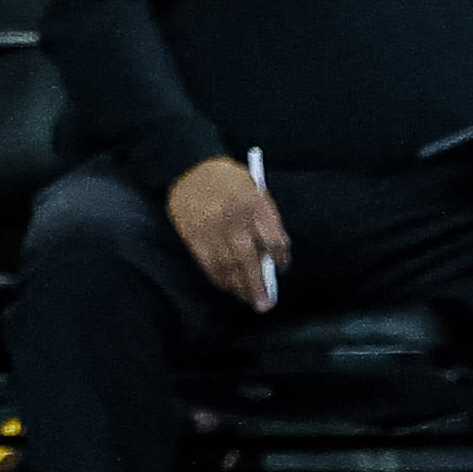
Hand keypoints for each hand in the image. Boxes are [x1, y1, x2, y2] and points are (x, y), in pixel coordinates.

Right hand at [168, 158, 290, 309]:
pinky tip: (228, 286)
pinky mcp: (195, 237)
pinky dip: (220, 280)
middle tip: (266, 304)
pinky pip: (210, 266)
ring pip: (229, 268)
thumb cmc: (228, 181)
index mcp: (255, 204)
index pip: (274, 240)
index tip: (281, 266)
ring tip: (248, 299)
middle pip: (251, 261)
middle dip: (259, 286)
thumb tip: (272, 254)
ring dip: (240, 288)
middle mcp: (235, 219)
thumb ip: (266, 219)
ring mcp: (213, 230)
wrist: (190, 168)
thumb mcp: (255, 189)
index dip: (280, 258)